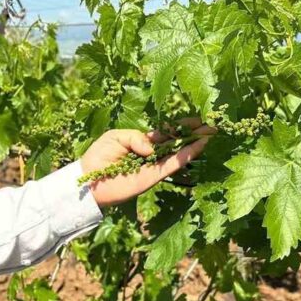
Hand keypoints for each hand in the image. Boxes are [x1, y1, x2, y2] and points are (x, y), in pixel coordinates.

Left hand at [80, 119, 214, 207]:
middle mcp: (152, 154)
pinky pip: (172, 166)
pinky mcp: (153, 178)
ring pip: (179, 154)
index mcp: (143, 142)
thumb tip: (151, 147)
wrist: (89, 180)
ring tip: (210, 134)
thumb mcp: (116, 137)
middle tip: (212, 125)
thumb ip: (136, 137)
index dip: (181, 126)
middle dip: (194, 133)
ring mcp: (154, 166)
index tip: (198, 119)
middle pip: (177, 142)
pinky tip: (197, 148)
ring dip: (195, 144)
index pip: (167, 132)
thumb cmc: (99, 156)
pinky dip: (185, 157)